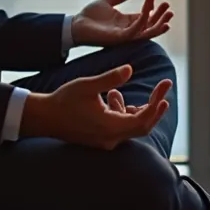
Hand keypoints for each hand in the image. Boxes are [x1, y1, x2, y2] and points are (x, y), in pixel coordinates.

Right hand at [21, 65, 170, 149]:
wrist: (44, 118)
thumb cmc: (64, 100)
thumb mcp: (88, 85)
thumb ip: (110, 79)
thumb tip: (130, 69)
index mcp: (110, 127)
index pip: (143, 120)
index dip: (156, 104)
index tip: (165, 87)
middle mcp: (111, 138)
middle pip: (142, 125)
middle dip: (153, 105)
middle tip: (162, 87)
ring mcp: (106, 141)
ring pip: (131, 126)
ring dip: (134, 108)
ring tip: (116, 93)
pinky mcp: (100, 139)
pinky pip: (120, 127)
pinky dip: (122, 112)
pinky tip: (112, 97)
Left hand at [71, 0, 173, 47]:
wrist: (74, 25)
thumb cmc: (89, 16)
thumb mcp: (106, 2)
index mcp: (126, 22)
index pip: (145, 16)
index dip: (152, 5)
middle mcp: (128, 30)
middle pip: (150, 26)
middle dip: (161, 17)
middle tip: (169, 6)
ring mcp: (124, 36)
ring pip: (147, 32)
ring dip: (158, 23)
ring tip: (168, 13)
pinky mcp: (118, 38)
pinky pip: (135, 32)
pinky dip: (143, 23)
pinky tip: (148, 12)